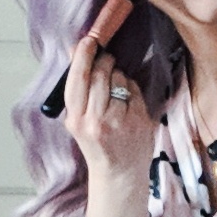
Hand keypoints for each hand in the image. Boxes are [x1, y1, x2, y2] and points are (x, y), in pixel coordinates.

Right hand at [60, 36, 155, 186]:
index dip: (83, 55)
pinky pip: (136, 92)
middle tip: (107, 58)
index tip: (88, 41)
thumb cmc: (97, 143)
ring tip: (116, 86)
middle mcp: (96, 120)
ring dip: (119, 75)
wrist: (119, 174)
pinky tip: (128, 100)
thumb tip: (76, 51)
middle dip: (104, 60)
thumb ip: (78, 90)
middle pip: (100, 75)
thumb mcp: (78, 120)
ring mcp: (120, 122)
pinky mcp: (140, 123)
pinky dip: (132, 89)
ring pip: (119, 80)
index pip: (78, 78)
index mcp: (75, 118)